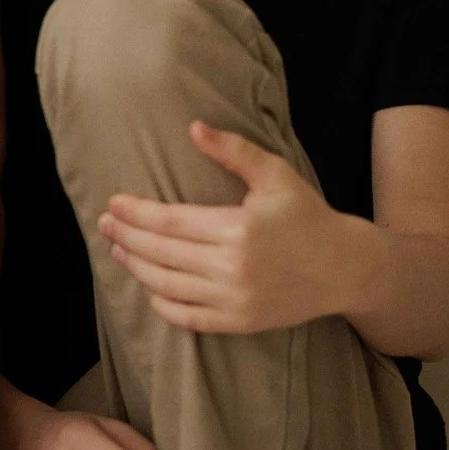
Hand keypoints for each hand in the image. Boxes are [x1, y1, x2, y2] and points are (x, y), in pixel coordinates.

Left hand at [99, 120, 361, 333]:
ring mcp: (235, 300)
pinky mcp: (240, 322)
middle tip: (104, 224)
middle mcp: (233, 268)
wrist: (344, 268)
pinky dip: (162, 304)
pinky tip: (148, 287)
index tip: (112, 203)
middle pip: (161, 254)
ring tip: (118, 249)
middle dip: (126, 237)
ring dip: (136, 268)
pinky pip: (188, 317)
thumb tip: (193, 127)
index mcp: (238, 229)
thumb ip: (233, 150)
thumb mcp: (275, 175)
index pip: (169, 222)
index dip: (136, 214)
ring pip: (167, 286)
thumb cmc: (306, 215)